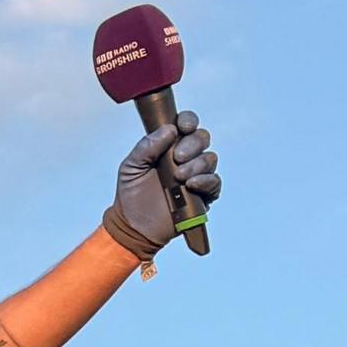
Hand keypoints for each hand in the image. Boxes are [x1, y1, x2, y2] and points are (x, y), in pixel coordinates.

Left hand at [102, 113, 219, 258]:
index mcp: (168, 146)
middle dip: (192, 144)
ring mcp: (196, 175)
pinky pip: (214, 181)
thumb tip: (169, 129)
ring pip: (210, 158)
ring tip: (179, 176)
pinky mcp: (204, 194)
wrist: (134, 226)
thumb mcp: (131, 166)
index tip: (183, 127)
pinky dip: (205, 180)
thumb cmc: (131, 194)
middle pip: (202, 138)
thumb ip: (147, 146)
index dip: (188, 121)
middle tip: (177, 158)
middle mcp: (186, 157)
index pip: (186, 125)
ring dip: (196, 164)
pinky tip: (191, 185)